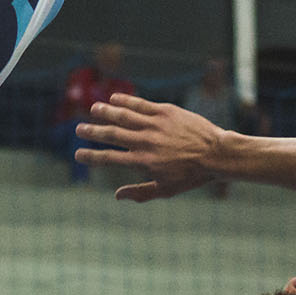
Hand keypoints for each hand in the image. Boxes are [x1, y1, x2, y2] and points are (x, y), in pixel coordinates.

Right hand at [73, 94, 228, 200]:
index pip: (110, 158)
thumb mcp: (166, 189)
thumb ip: (140, 192)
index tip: (78, 154)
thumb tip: (116, 196)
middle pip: (112, 134)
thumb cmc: (192, 175)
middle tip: (79, 129)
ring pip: (124, 115)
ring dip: (106, 112)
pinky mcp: (166, 112)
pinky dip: (126, 100)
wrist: (217, 154)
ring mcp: (155, 125)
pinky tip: (115, 98)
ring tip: (94, 109)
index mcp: (143, 161)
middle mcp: (145, 141)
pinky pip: (141, 104)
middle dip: (93, 132)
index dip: (91, 156)